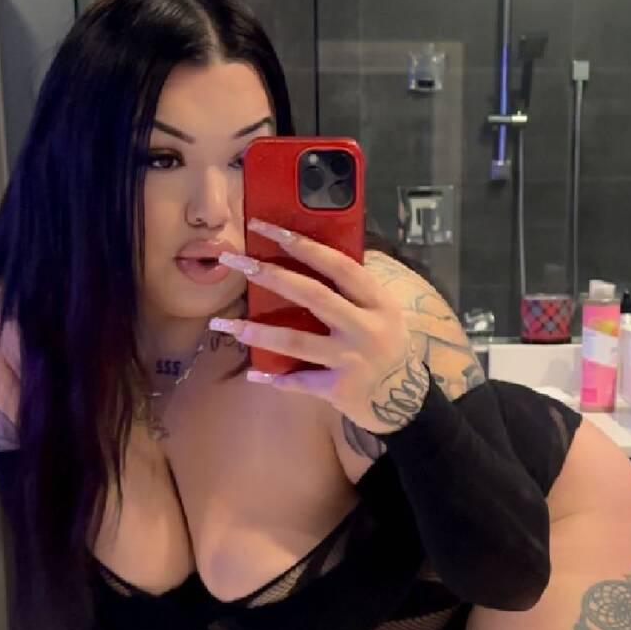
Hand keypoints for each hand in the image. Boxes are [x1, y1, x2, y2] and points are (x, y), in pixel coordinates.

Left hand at [209, 218, 429, 434]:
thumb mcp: (383, 311)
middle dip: (270, 275)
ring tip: (225, 324)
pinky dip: (275, 378)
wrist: (406, 400)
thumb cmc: (387, 345)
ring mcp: (351, 360)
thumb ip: (354, 290)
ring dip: (257, 333)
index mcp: (378, 301)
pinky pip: (300, 381)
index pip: (338, 265)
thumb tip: (309, 254)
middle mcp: (365, 327)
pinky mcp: (339, 389)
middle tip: (235, 260)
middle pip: (312, 296)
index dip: (302, 244)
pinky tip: (254, 373)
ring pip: (296, 341)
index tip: (266, 228)